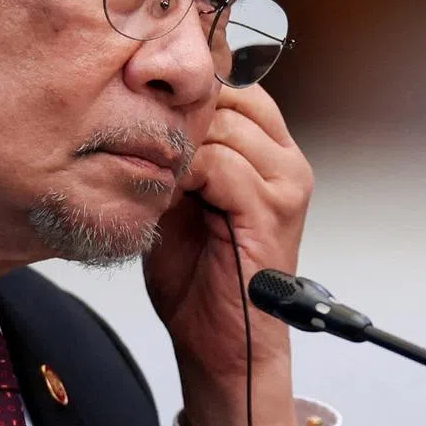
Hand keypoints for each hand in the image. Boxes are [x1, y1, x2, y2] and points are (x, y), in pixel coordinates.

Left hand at [143, 84, 313, 425]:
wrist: (217, 343)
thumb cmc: (197, 273)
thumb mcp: (179, 193)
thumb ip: (176, 148)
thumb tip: (139, 105)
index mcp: (270, 149)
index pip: (235, 82)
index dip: (188, 90)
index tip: (143, 101)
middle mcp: (286, 159)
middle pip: (228, 96)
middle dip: (178, 116)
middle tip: (140, 141)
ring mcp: (285, 183)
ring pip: (222, 127)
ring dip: (178, 147)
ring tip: (152, 175)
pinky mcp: (272, 211)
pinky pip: (221, 167)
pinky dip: (184, 176)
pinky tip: (164, 196)